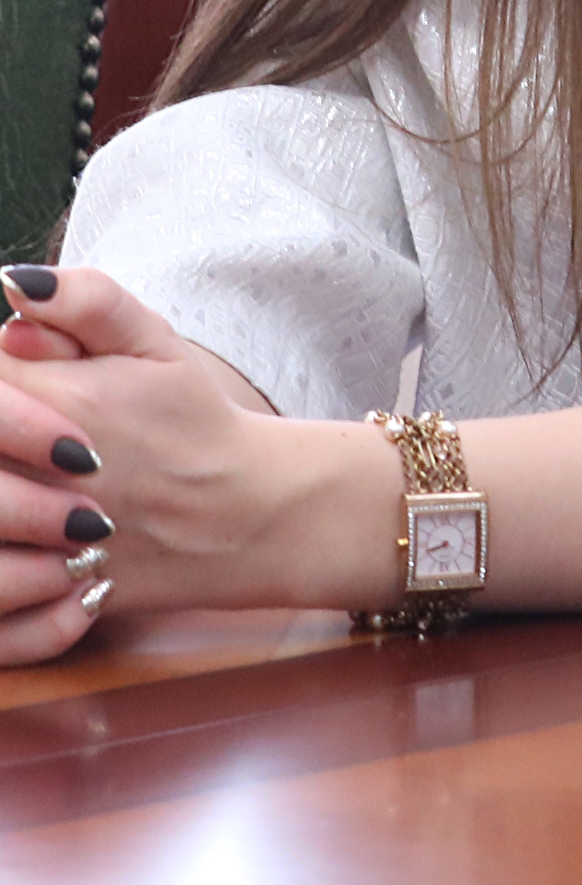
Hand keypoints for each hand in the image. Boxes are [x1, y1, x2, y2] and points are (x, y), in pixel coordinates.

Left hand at [0, 266, 385, 659]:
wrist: (253, 512)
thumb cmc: (196, 424)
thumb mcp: (157, 344)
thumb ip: (88, 301)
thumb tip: (15, 285)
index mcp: (66, 401)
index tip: (25, 380)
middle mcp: (48, 473)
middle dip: (0, 448)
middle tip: (30, 450)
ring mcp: (50, 540)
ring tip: (17, 489)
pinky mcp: (54, 592)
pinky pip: (1, 599)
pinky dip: (4, 577)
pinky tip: (19, 548)